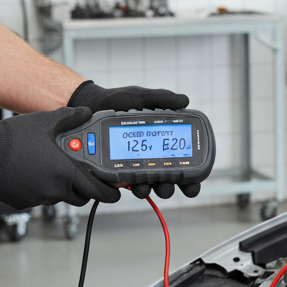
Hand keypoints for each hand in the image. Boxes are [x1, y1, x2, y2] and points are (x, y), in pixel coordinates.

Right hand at [0, 106, 120, 209]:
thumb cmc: (14, 138)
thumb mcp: (47, 121)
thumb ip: (72, 117)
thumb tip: (86, 112)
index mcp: (66, 172)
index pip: (99, 191)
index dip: (110, 193)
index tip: (115, 191)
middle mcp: (55, 189)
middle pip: (82, 196)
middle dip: (86, 187)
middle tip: (82, 174)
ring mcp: (39, 198)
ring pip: (61, 197)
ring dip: (62, 186)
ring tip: (51, 167)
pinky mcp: (25, 203)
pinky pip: (41, 198)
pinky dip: (42, 189)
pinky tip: (32, 172)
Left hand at [69, 80, 200, 200]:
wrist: (89, 106)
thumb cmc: (115, 100)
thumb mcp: (141, 97)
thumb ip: (162, 99)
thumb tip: (185, 100)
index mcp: (160, 139)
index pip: (183, 159)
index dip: (192, 173)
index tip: (197, 179)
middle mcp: (150, 155)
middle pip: (171, 178)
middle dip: (175, 185)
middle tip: (173, 184)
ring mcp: (136, 164)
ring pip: (153, 185)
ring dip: (157, 189)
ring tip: (155, 186)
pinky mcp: (119, 169)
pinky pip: (131, 184)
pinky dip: (136, 187)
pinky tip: (136, 185)